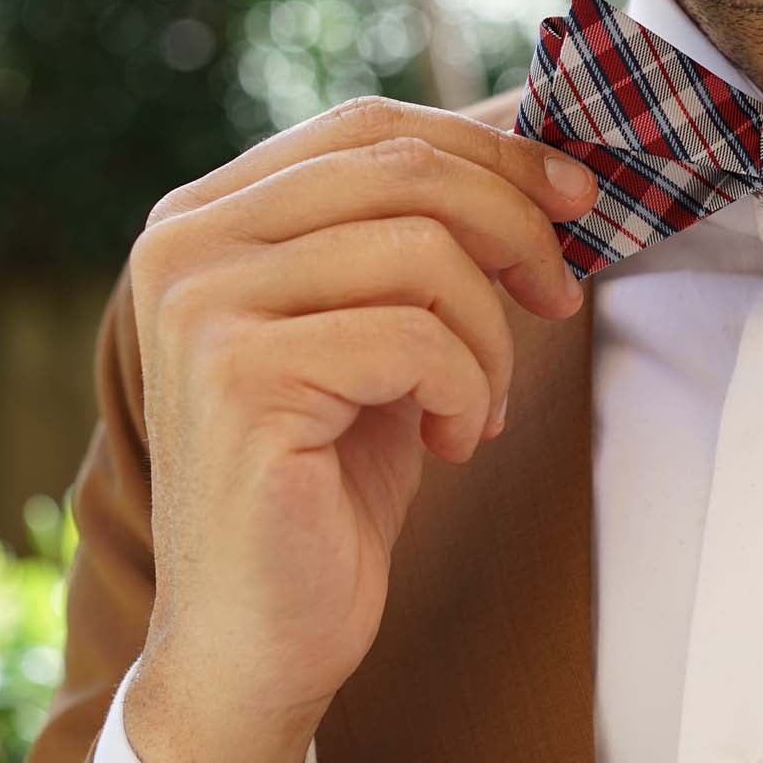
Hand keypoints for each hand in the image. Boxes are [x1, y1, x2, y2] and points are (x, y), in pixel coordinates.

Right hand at [120, 95, 596, 762]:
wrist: (261, 634)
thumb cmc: (330, 484)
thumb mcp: (381, 336)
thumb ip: (419, 242)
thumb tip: (534, 157)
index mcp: (211, 217)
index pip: (371, 128)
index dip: (491, 150)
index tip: (575, 196)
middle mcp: (186, 245)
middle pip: (404, 172)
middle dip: (516, 230)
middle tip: (559, 302)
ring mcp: (203, 307)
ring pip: (423, 253)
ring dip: (490, 337)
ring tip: (479, 406)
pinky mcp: (242, 378)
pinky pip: (418, 338)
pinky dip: (469, 390)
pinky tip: (454, 443)